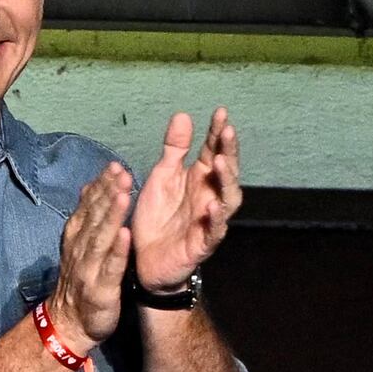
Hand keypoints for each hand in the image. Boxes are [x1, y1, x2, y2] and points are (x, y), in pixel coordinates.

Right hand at [52, 162, 133, 350]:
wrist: (68, 324)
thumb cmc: (79, 281)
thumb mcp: (78, 246)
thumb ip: (85, 217)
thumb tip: (88, 186)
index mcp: (76, 237)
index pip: (89, 206)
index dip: (101, 185)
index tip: (114, 165)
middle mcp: (80, 249)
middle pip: (95, 216)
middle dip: (108, 193)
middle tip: (122, 171)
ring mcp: (89, 269)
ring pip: (101, 237)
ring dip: (111, 215)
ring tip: (123, 193)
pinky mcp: (100, 290)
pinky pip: (110, 268)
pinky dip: (117, 251)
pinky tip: (126, 235)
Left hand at [128, 107, 242, 295]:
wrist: (144, 259)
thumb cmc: (157, 217)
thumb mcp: (162, 177)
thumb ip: (174, 149)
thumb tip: (183, 115)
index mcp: (199, 178)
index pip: (213, 150)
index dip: (217, 132)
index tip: (220, 112)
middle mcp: (210, 196)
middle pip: (226, 171)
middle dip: (228, 151)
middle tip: (226, 131)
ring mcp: (209, 220)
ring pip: (228, 199)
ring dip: (226, 180)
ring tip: (219, 161)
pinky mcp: (202, 243)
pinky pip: (214, 231)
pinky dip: (216, 219)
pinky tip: (212, 206)